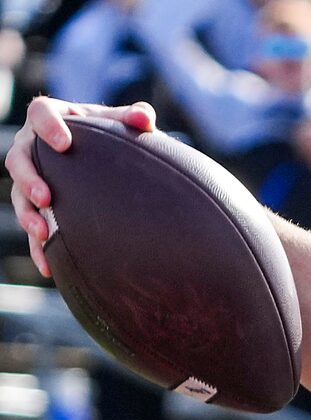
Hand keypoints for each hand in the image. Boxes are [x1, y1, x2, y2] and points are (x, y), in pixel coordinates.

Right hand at [5, 97, 156, 279]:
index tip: (63, 142)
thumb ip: (131, 119)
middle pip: (19, 159)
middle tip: (46, 197)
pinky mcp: (36, 208)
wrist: (105, 165)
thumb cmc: (110, 138)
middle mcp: (33, 147)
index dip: (47, 126)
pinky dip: (38, 248)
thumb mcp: (119, 127)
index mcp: (52, 119)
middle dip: (29, 178)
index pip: (40, 114)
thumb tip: (145, 117)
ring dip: (28, 215)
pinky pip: (32, 229)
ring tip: (43, 233)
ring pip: (19, 195)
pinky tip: (48, 268)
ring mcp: (31, 178)